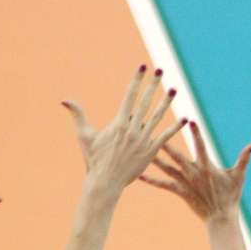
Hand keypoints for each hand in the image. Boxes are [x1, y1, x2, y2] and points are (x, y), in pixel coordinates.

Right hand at [63, 66, 187, 195]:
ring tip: (174, 88)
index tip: (142, 67)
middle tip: (160, 70)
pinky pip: (165, 136)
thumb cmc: (94, 159)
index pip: (130, 96)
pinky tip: (185, 118)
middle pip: (145, 102)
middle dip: (153, 85)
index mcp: (118, 123)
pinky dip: (175, 127)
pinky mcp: (151, 151)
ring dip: (166, 102)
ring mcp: (143, 140)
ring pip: (157, 117)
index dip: (137, 80)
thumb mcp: (84, 136)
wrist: (106, 182)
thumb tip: (64, 100)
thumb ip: (78, 115)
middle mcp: (133, 129)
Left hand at [141, 121, 250, 222]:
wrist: (221, 217)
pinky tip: (140, 176)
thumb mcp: (239, 176)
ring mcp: (185, 182)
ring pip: (167, 168)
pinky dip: (152, 180)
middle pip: (177, 154)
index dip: (195, 133)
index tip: (190, 120)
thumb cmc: (231, 196)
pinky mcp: (180, 192)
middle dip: (166, 141)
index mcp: (207, 166)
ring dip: (155, 158)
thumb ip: (244, 159)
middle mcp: (194, 173)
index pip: (200, 145)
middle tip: (156, 131)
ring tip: (142, 148)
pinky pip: (163, 185)